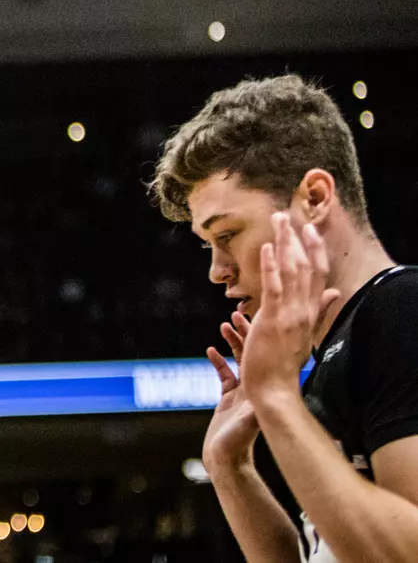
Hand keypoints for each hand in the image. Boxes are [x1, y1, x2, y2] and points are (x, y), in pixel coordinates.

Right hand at [203, 310, 260, 472]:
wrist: (228, 462)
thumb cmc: (238, 445)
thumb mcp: (247, 423)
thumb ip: (252, 408)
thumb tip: (262, 393)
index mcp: (260, 389)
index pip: (262, 355)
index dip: (259, 336)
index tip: (253, 317)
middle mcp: (255, 387)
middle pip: (253, 353)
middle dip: (247, 332)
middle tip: (239, 313)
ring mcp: (242, 391)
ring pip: (238, 359)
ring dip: (232, 342)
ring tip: (224, 324)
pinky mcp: (228, 398)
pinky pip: (224, 374)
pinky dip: (218, 361)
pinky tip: (210, 350)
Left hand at [240, 214, 340, 402]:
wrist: (274, 388)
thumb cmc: (283, 359)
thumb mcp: (304, 330)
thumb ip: (318, 309)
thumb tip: (335, 293)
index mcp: (310, 311)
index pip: (317, 274)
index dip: (314, 249)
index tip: (308, 229)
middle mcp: (304, 310)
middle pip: (306, 267)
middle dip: (297, 239)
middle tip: (287, 215)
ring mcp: (291, 314)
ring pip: (292, 272)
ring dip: (285, 244)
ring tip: (278, 221)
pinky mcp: (273, 320)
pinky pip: (274, 288)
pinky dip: (272, 266)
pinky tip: (268, 248)